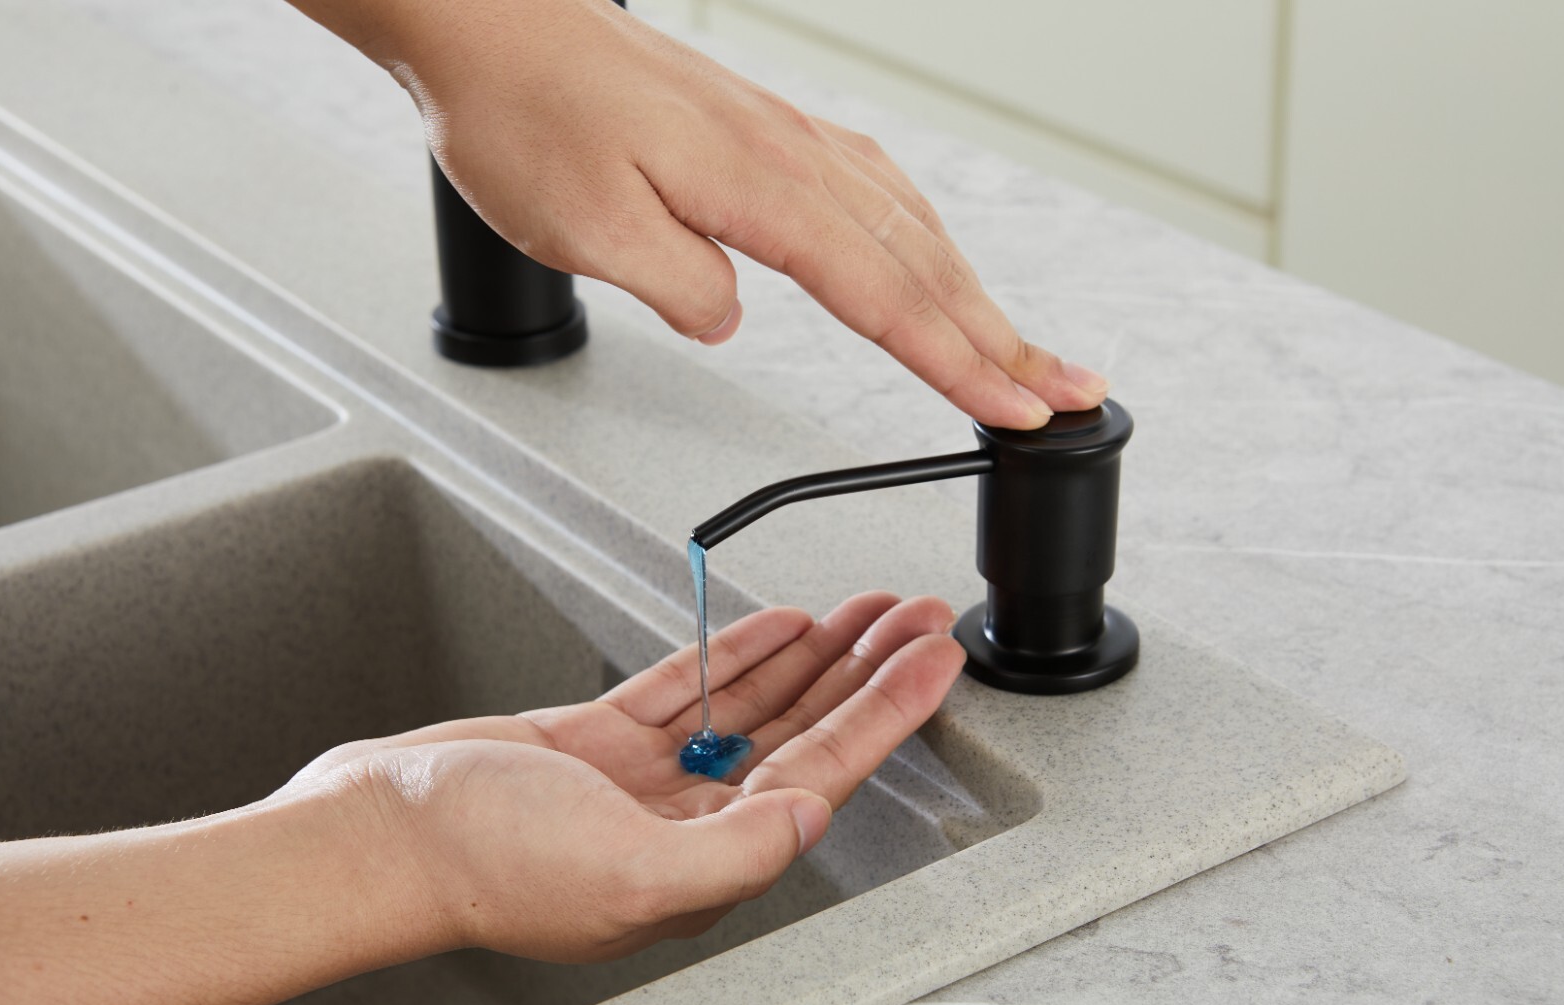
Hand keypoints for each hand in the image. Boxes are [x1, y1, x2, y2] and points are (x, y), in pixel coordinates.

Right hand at [284, 592, 963, 961]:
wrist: (376, 831)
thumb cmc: (481, 863)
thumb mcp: (629, 871)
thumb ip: (736, 852)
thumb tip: (811, 816)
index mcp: (703, 862)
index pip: (823, 773)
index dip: (887, 713)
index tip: (933, 661)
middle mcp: (683, 824)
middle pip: (801, 733)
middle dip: (865, 673)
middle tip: (916, 619)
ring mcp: (641, 781)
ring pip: (751, 707)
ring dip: (812, 656)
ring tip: (865, 614)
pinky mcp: (598, 743)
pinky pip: (686, 691)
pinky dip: (732, 655)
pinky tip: (773, 628)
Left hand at [287, 0, 1107, 427]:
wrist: (493, 25)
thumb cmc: (527, 115)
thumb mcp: (586, 229)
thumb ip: (680, 284)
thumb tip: (734, 318)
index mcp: (763, 187)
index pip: (887, 297)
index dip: (960, 362)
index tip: (1018, 408)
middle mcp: (793, 155)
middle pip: (926, 263)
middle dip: (1005, 337)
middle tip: (1070, 389)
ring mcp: (788, 137)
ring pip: (913, 224)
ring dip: (977, 290)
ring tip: (1023, 344)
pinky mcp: (767, 130)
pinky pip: (876, 189)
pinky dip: (925, 238)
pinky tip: (931, 254)